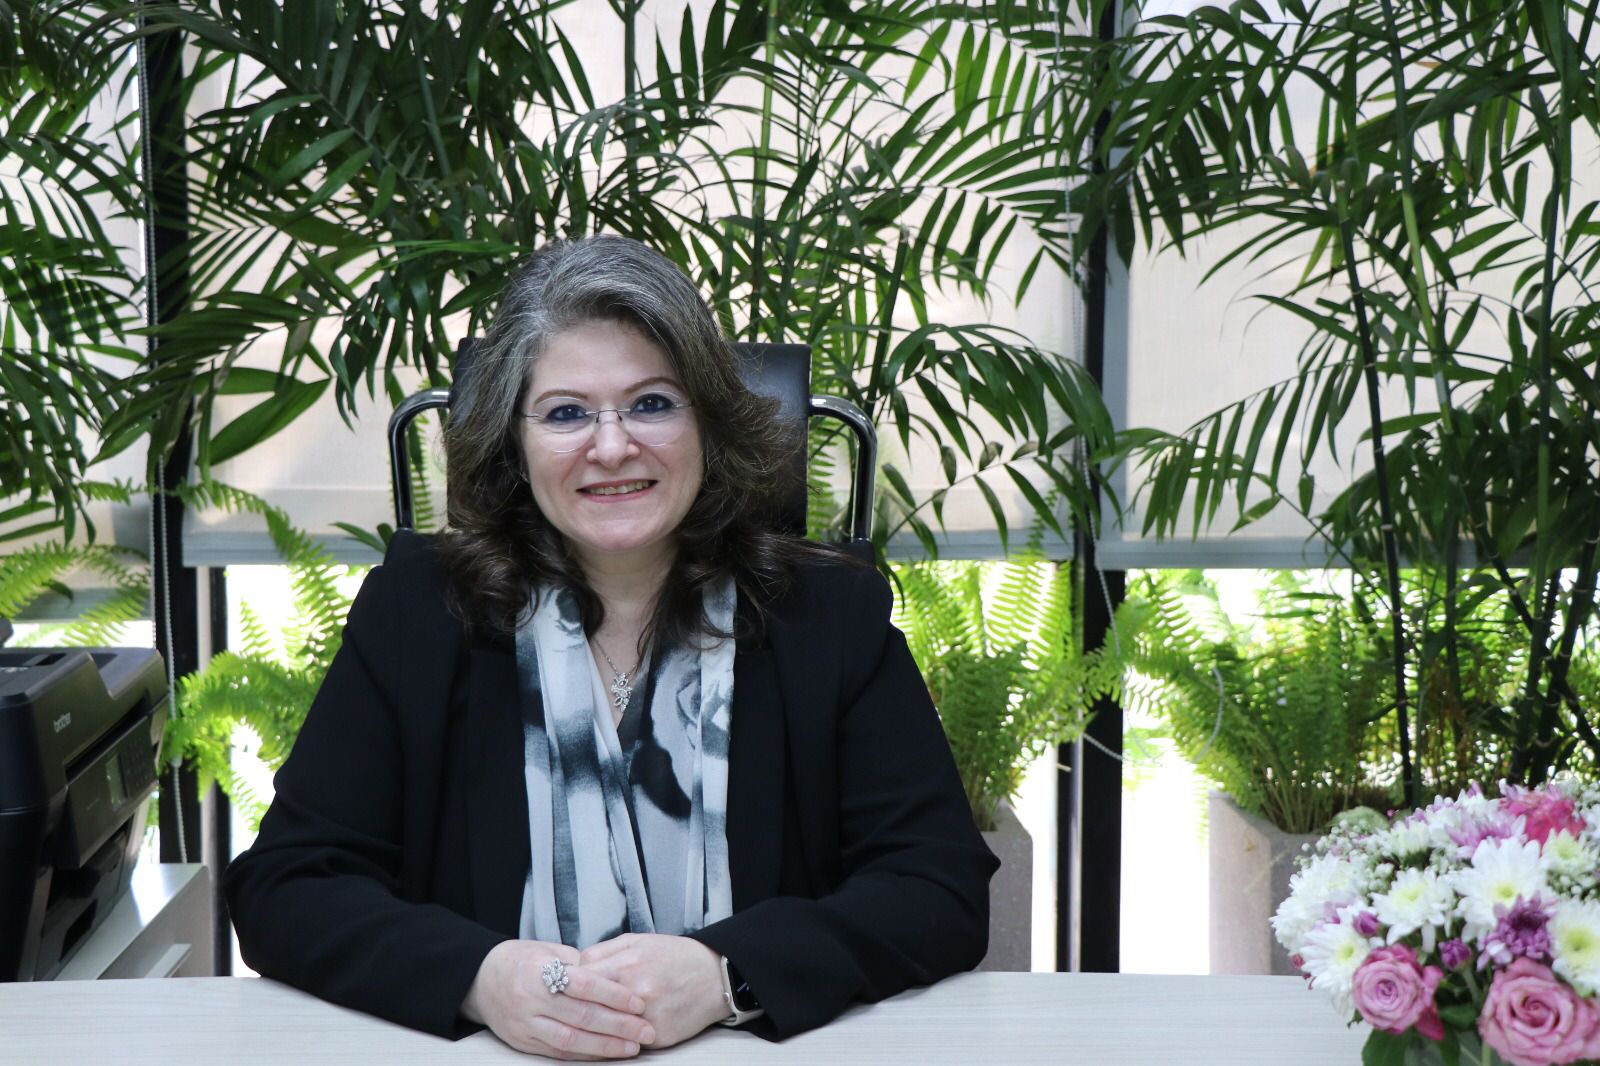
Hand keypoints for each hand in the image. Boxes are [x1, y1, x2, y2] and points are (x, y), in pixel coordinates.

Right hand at [461, 939, 655, 1059]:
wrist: (480, 980)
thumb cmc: (523, 960)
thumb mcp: (550, 951)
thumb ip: (581, 964)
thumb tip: (617, 977)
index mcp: (539, 970)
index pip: (584, 984)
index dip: (614, 995)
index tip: (639, 1003)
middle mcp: (531, 999)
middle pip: (581, 1016)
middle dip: (618, 1025)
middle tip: (647, 1030)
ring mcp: (525, 1024)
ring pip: (571, 1039)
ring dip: (605, 1046)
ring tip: (633, 1047)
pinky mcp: (523, 1042)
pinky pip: (558, 1052)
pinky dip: (585, 1055)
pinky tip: (607, 1055)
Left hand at [578, 934, 728, 1048]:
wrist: (714, 976)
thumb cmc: (675, 956)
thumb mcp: (638, 941)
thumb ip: (604, 950)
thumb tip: (576, 964)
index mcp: (628, 963)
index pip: (581, 978)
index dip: (567, 983)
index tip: (563, 988)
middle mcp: (636, 990)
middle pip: (589, 1006)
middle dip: (573, 1009)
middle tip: (564, 1010)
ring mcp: (647, 1016)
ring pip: (604, 1029)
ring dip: (591, 1029)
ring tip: (581, 1026)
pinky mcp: (658, 1036)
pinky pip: (626, 1042)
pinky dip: (615, 1040)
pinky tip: (609, 1037)